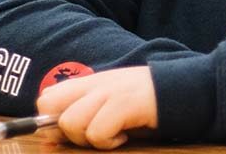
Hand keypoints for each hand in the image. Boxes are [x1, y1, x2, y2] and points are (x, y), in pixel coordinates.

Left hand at [36, 66, 157, 149]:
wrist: (180, 91)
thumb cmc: (143, 104)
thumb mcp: (108, 103)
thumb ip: (81, 113)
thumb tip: (51, 140)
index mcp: (89, 83)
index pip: (45, 97)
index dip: (50, 119)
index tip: (71, 133)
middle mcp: (94, 84)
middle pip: (49, 106)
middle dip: (64, 129)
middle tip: (91, 133)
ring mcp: (108, 92)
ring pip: (71, 122)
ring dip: (89, 138)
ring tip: (112, 134)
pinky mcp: (123, 104)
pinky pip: (97, 132)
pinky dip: (108, 142)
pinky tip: (123, 136)